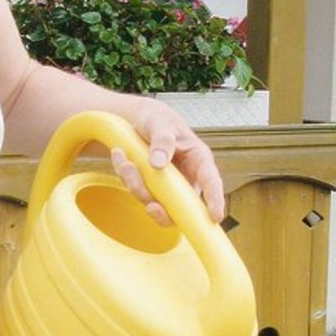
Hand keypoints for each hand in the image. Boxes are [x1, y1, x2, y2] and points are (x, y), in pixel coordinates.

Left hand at [108, 98, 225, 223]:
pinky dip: (126, 177)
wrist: (138, 121)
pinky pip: (137, 191)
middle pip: (181, 206)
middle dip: (163, 209)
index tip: (215, 216)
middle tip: (150, 206)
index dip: (215, 200)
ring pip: (154, 201)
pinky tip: (120, 156)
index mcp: (198, 160)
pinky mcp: (151, 188)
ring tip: (124, 160)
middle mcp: (186, 177)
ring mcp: (168, 186)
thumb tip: (159, 164)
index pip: (211, 182)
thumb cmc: (157, 119)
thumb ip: (162, 140)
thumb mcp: (160, 123)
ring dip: (135, 184)